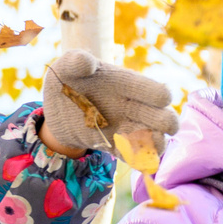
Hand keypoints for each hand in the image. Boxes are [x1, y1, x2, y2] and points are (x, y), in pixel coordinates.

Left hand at [41, 51, 178, 158]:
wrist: (55, 107)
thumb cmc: (67, 78)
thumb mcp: (67, 66)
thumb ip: (76, 61)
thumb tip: (86, 62)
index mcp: (128, 85)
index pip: (156, 91)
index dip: (161, 96)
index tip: (160, 100)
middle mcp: (133, 107)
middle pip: (164, 117)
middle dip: (167, 123)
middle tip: (162, 128)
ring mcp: (125, 128)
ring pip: (154, 140)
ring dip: (156, 145)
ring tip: (151, 147)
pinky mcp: (114, 145)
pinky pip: (132, 157)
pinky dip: (138, 161)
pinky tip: (139, 162)